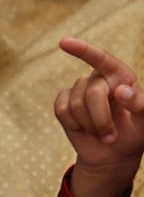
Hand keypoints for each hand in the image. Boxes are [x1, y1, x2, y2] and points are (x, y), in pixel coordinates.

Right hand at [54, 37, 143, 196]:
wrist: (114, 153)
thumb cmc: (134, 133)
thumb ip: (140, 103)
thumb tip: (120, 90)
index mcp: (120, 76)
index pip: (102, 59)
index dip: (83, 50)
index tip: (63, 43)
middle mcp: (98, 79)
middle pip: (92, 93)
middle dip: (100, 118)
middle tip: (110, 136)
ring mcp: (78, 90)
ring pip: (75, 105)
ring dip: (90, 125)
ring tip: (102, 133)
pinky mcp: (63, 104)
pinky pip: (62, 110)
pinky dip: (74, 124)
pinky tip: (83, 129)